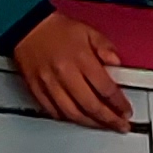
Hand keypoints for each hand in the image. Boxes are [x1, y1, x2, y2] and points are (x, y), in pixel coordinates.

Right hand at [10, 10, 134, 131]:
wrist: (26, 26)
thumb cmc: (56, 29)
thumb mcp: (88, 31)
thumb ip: (105, 46)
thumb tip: (116, 62)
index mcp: (81, 59)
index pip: (106, 88)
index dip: (119, 104)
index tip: (126, 111)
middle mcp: (65, 74)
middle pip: (91, 106)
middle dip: (109, 120)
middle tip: (119, 125)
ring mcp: (50, 85)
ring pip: (73, 114)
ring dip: (90, 123)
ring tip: (102, 125)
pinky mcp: (37, 91)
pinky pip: (54, 112)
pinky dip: (68, 119)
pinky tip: (78, 119)